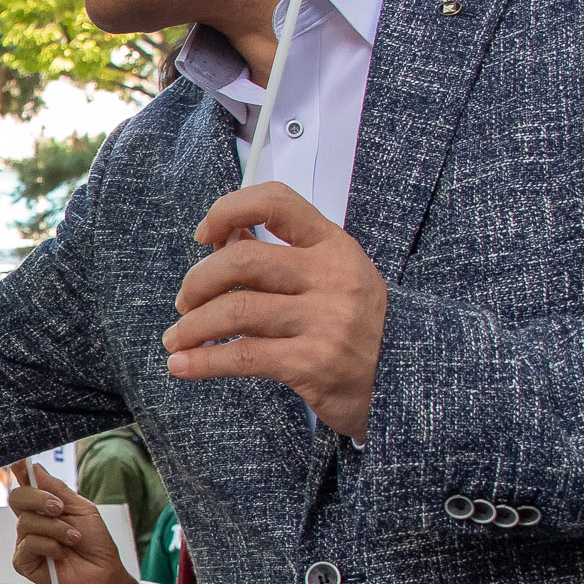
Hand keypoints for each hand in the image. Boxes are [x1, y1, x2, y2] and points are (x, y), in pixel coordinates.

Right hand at [2, 463, 135, 583]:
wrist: (103, 575)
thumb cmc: (95, 544)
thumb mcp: (82, 509)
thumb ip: (57, 489)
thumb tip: (35, 468)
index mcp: (44, 507)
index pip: (25, 484)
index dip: (19, 471)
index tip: (21, 462)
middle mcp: (32, 522)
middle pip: (17, 498)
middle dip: (39, 499)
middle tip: (60, 508)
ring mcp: (26, 542)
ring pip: (26, 522)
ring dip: (55, 529)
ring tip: (73, 538)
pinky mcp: (23, 562)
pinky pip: (28, 544)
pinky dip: (49, 546)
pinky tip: (61, 553)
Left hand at [163, 182, 386, 439]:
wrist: (405, 381)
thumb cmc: (359, 326)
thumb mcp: (333, 277)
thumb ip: (282, 256)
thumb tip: (222, 237)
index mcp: (334, 246)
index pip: (276, 202)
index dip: (228, 210)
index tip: (204, 234)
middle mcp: (331, 276)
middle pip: (242, 261)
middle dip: (198, 281)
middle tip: (185, 303)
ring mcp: (324, 320)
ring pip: (235, 311)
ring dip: (192, 327)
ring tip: (178, 339)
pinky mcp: (312, 363)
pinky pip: (242, 356)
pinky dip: (203, 362)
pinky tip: (184, 365)